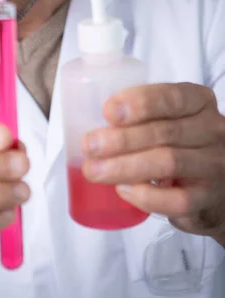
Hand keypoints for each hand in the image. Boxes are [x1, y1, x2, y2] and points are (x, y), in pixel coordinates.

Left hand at [81, 83, 224, 243]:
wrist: (213, 186)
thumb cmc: (179, 143)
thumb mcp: (167, 118)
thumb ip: (140, 115)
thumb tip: (87, 118)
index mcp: (198, 101)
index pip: (172, 97)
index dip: (139, 103)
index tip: (108, 111)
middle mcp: (212, 130)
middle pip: (164, 132)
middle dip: (121, 139)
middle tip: (88, 145)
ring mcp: (214, 164)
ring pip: (168, 163)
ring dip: (125, 166)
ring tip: (94, 170)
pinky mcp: (208, 198)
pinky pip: (176, 200)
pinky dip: (146, 196)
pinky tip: (123, 190)